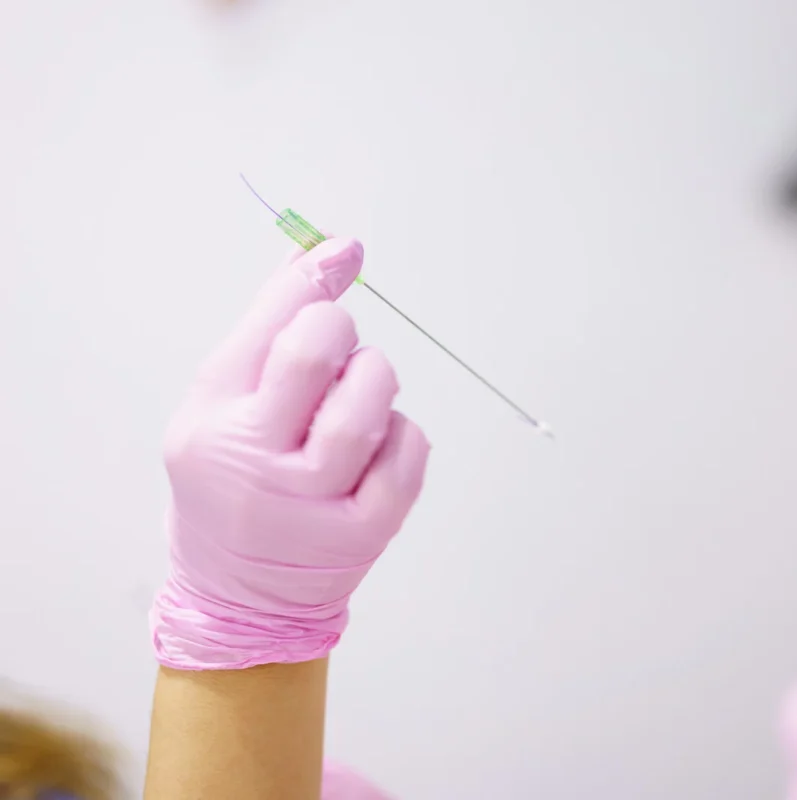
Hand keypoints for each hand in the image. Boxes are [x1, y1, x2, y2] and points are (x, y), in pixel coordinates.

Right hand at [151, 238, 430, 670]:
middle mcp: (255, 464)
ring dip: (375, 381)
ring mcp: (311, 506)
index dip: (314, 276)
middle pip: (315, 354)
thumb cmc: (234, 480)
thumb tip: (327, 250)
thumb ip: (269, 328)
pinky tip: (379, 444)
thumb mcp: (222, 405)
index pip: (269, 325)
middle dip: (338, 331)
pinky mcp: (364, 534)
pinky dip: (404, 433)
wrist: (238, 596)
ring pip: (367, 407)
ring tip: (359, 395)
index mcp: (213, 421)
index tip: (344, 250)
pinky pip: (408, 454)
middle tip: (335, 350)